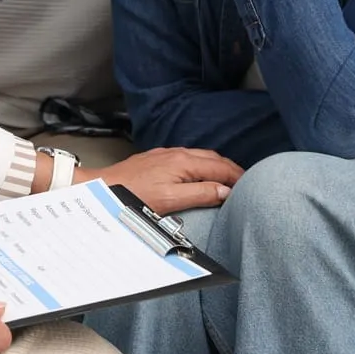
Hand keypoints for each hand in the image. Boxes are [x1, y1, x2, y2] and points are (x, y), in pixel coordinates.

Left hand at [85, 146, 243, 213]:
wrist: (103, 186)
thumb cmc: (134, 195)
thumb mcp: (171, 200)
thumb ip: (200, 194)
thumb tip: (226, 191)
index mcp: (184, 162)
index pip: (221, 167)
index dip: (238, 176)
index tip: (251, 186)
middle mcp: (178, 152)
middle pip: (214, 158)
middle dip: (232, 169)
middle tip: (245, 184)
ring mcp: (167, 153)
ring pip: (201, 156)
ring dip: (218, 166)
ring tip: (228, 180)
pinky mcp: (158, 158)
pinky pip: (189, 157)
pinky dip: (203, 165)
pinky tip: (201, 175)